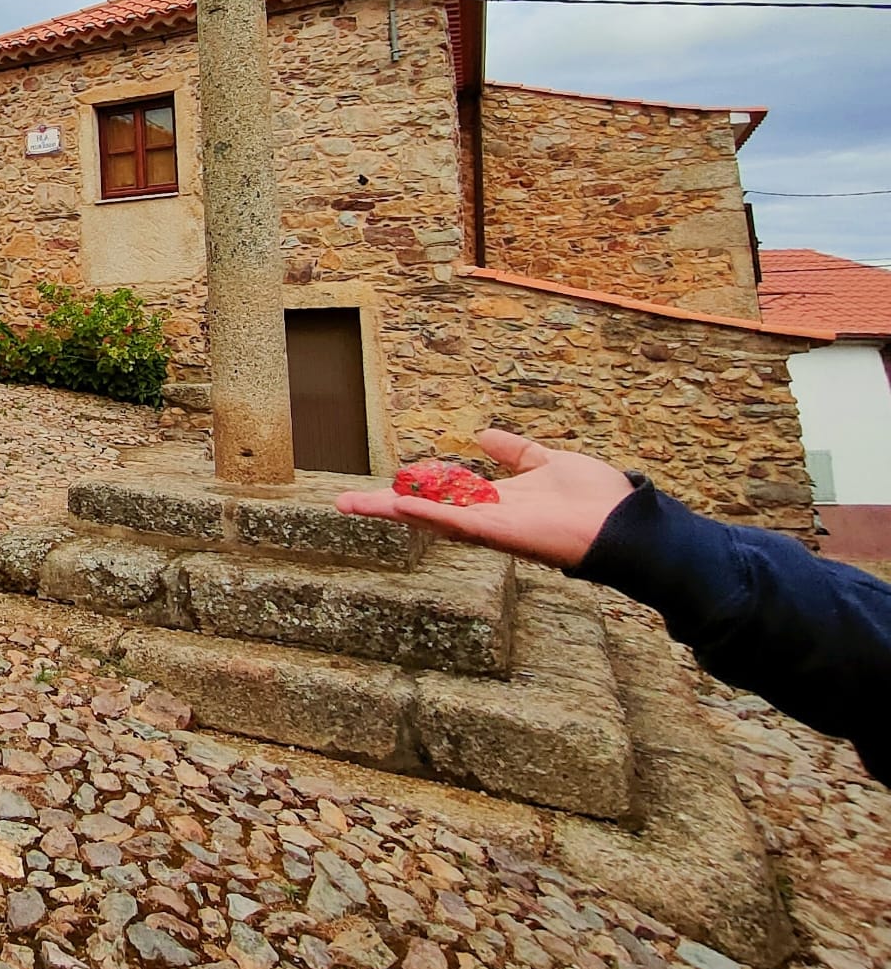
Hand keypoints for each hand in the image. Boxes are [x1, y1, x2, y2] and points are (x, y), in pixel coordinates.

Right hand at [334, 428, 636, 568]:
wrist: (624, 524)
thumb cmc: (595, 498)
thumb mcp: (547, 461)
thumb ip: (515, 452)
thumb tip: (484, 436)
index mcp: (495, 501)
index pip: (443, 494)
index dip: (411, 488)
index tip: (382, 485)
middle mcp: (486, 516)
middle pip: (425, 510)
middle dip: (384, 507)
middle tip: (344, 503)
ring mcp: (490, 527)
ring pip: (430, 517)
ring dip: (391, 510)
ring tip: (352, 504)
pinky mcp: (500, 532)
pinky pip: (456, 522)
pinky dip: (428, 513)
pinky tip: (400, 503)